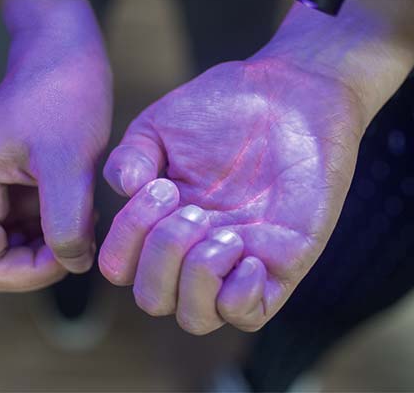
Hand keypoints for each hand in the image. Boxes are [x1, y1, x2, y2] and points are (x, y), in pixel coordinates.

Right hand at [0, 0, 111, 291]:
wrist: (66, 53)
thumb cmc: (62, 95)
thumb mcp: (67, 162)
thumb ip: (66, 222)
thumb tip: (73, 265)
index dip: (32, 275)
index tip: (75, 252)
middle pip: (1, 260)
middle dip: (47, 258)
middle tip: (85, 232)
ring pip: (21, 245)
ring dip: (56, 241)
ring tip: (86, 213)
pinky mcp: (15, 183)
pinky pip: (34, 224)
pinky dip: (61, 224)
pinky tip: (83, 204)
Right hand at [99, 57, 362, 333]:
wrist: (291, 94)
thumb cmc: (225, 106)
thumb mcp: (161, 125)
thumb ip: (130, 157)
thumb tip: (123, 190)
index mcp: (162, 223)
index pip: (122, 267)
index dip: (127, 239)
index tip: (163, 187)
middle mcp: (194, 249)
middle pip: (153, 299)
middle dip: (163, 254)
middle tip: (195, 208)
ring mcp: (236, 261)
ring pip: (195, 319)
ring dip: (197, 277)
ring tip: (226, 233)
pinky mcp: (281, 264)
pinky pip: (248, 316)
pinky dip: (238, 296)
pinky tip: (249, 253)